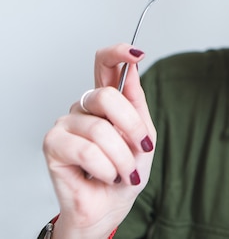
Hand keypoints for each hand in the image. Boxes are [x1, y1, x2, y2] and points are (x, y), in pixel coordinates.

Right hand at [42, 44, 156, 238]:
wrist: (109, 208)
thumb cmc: (124, 174)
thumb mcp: (143, 137)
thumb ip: (137, 104)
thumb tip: (132, 69)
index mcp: (107, 102)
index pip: (105, 65)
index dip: (119, 53)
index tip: (138, 53)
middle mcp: (84, 107)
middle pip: (108, 96)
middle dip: (132, 127)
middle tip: (141, 149)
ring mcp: (66, 123)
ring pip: (101, 129)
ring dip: (121, 158)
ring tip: (122, 172)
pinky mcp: (52, 144)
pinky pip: (87, 150)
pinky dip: (105, 168)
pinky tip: (105, 175)